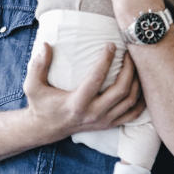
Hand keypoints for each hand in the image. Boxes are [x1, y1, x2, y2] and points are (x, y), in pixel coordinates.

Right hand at [22, 42, 144, 142]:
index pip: (96, 79)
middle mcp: (93, 114)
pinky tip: (140, 83)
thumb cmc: (41, 104)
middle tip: (129, 51)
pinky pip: (133, 113)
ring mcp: (104, 121)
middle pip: (121, 90)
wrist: (47, 128)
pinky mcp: (110, 124)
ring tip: (135, 63)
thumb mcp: (32, 86)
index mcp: (76, 104)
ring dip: (137, 81)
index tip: (111, 44)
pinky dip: (141, 99)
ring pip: (130, 101)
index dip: (106, 60)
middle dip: (129, 68)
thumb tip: (45, 45)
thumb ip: (37, 66)